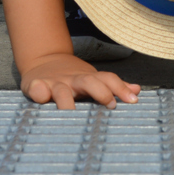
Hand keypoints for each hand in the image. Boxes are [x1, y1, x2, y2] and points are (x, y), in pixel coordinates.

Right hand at [20, 53, 140, 109]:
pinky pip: (37, 89)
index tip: (133, 101)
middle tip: (110, 105)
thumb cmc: (73, 79)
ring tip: (73, 114)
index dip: (120, 88)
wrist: (43, 60)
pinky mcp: (36, 86)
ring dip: (68, 103)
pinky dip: (39, 92)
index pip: (108, 80)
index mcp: (89, 79)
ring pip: (62, 92)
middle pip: (89, 82)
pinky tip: (42, 97)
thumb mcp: (93, 80)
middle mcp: (74, 80)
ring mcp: (55, 83)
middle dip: (101, 92)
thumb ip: (113, 87)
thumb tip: (137, 90)